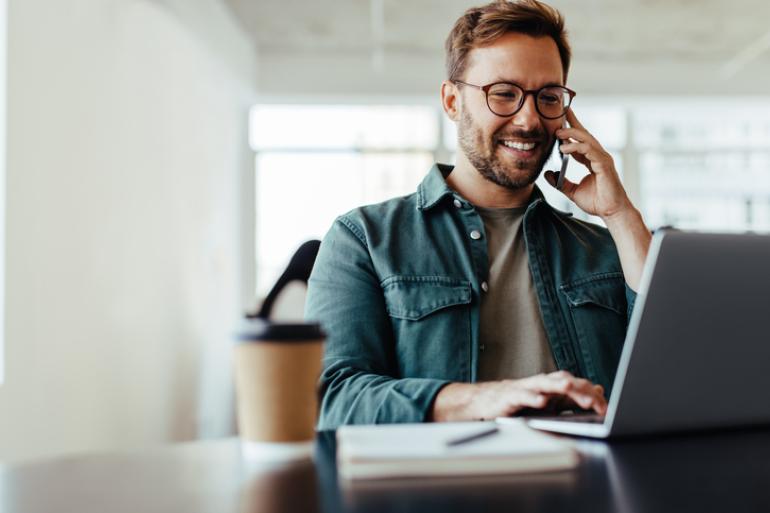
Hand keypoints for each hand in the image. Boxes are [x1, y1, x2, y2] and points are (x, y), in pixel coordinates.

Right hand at [431, 370, 606, 421]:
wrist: (487, 402)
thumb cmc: (520, 402)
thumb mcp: (550, 402)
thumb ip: (573, 397)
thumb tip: (598, 390)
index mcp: (553, 385)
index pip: (578, 386)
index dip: (592, 396)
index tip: (606, 409)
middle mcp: (542, 383)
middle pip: (565, 382)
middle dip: (580, 391)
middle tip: (596, 402)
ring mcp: (526, 388)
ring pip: (545, 384)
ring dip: (557, 386)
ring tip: (569, 389)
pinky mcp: (511, 396)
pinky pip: (523, 396)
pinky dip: (532, 398)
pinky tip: (541, 402)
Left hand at [544, 108, 631, 219]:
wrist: (611, 212)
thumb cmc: (597, 202)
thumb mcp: (572, 191)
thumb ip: (560, 182)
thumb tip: (547, 174)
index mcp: (591, 159)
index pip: (579, 140)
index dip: (570, 128)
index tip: (560, 118)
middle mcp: (597, 156)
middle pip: (584, 134)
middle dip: (572, 122)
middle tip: (559, 114)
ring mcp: (602, 158)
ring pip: (587, 139)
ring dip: (571, 134)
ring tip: (557, 133)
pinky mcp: (604, 164)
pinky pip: (589, 150)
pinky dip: (576, 147)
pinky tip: (564, 148)